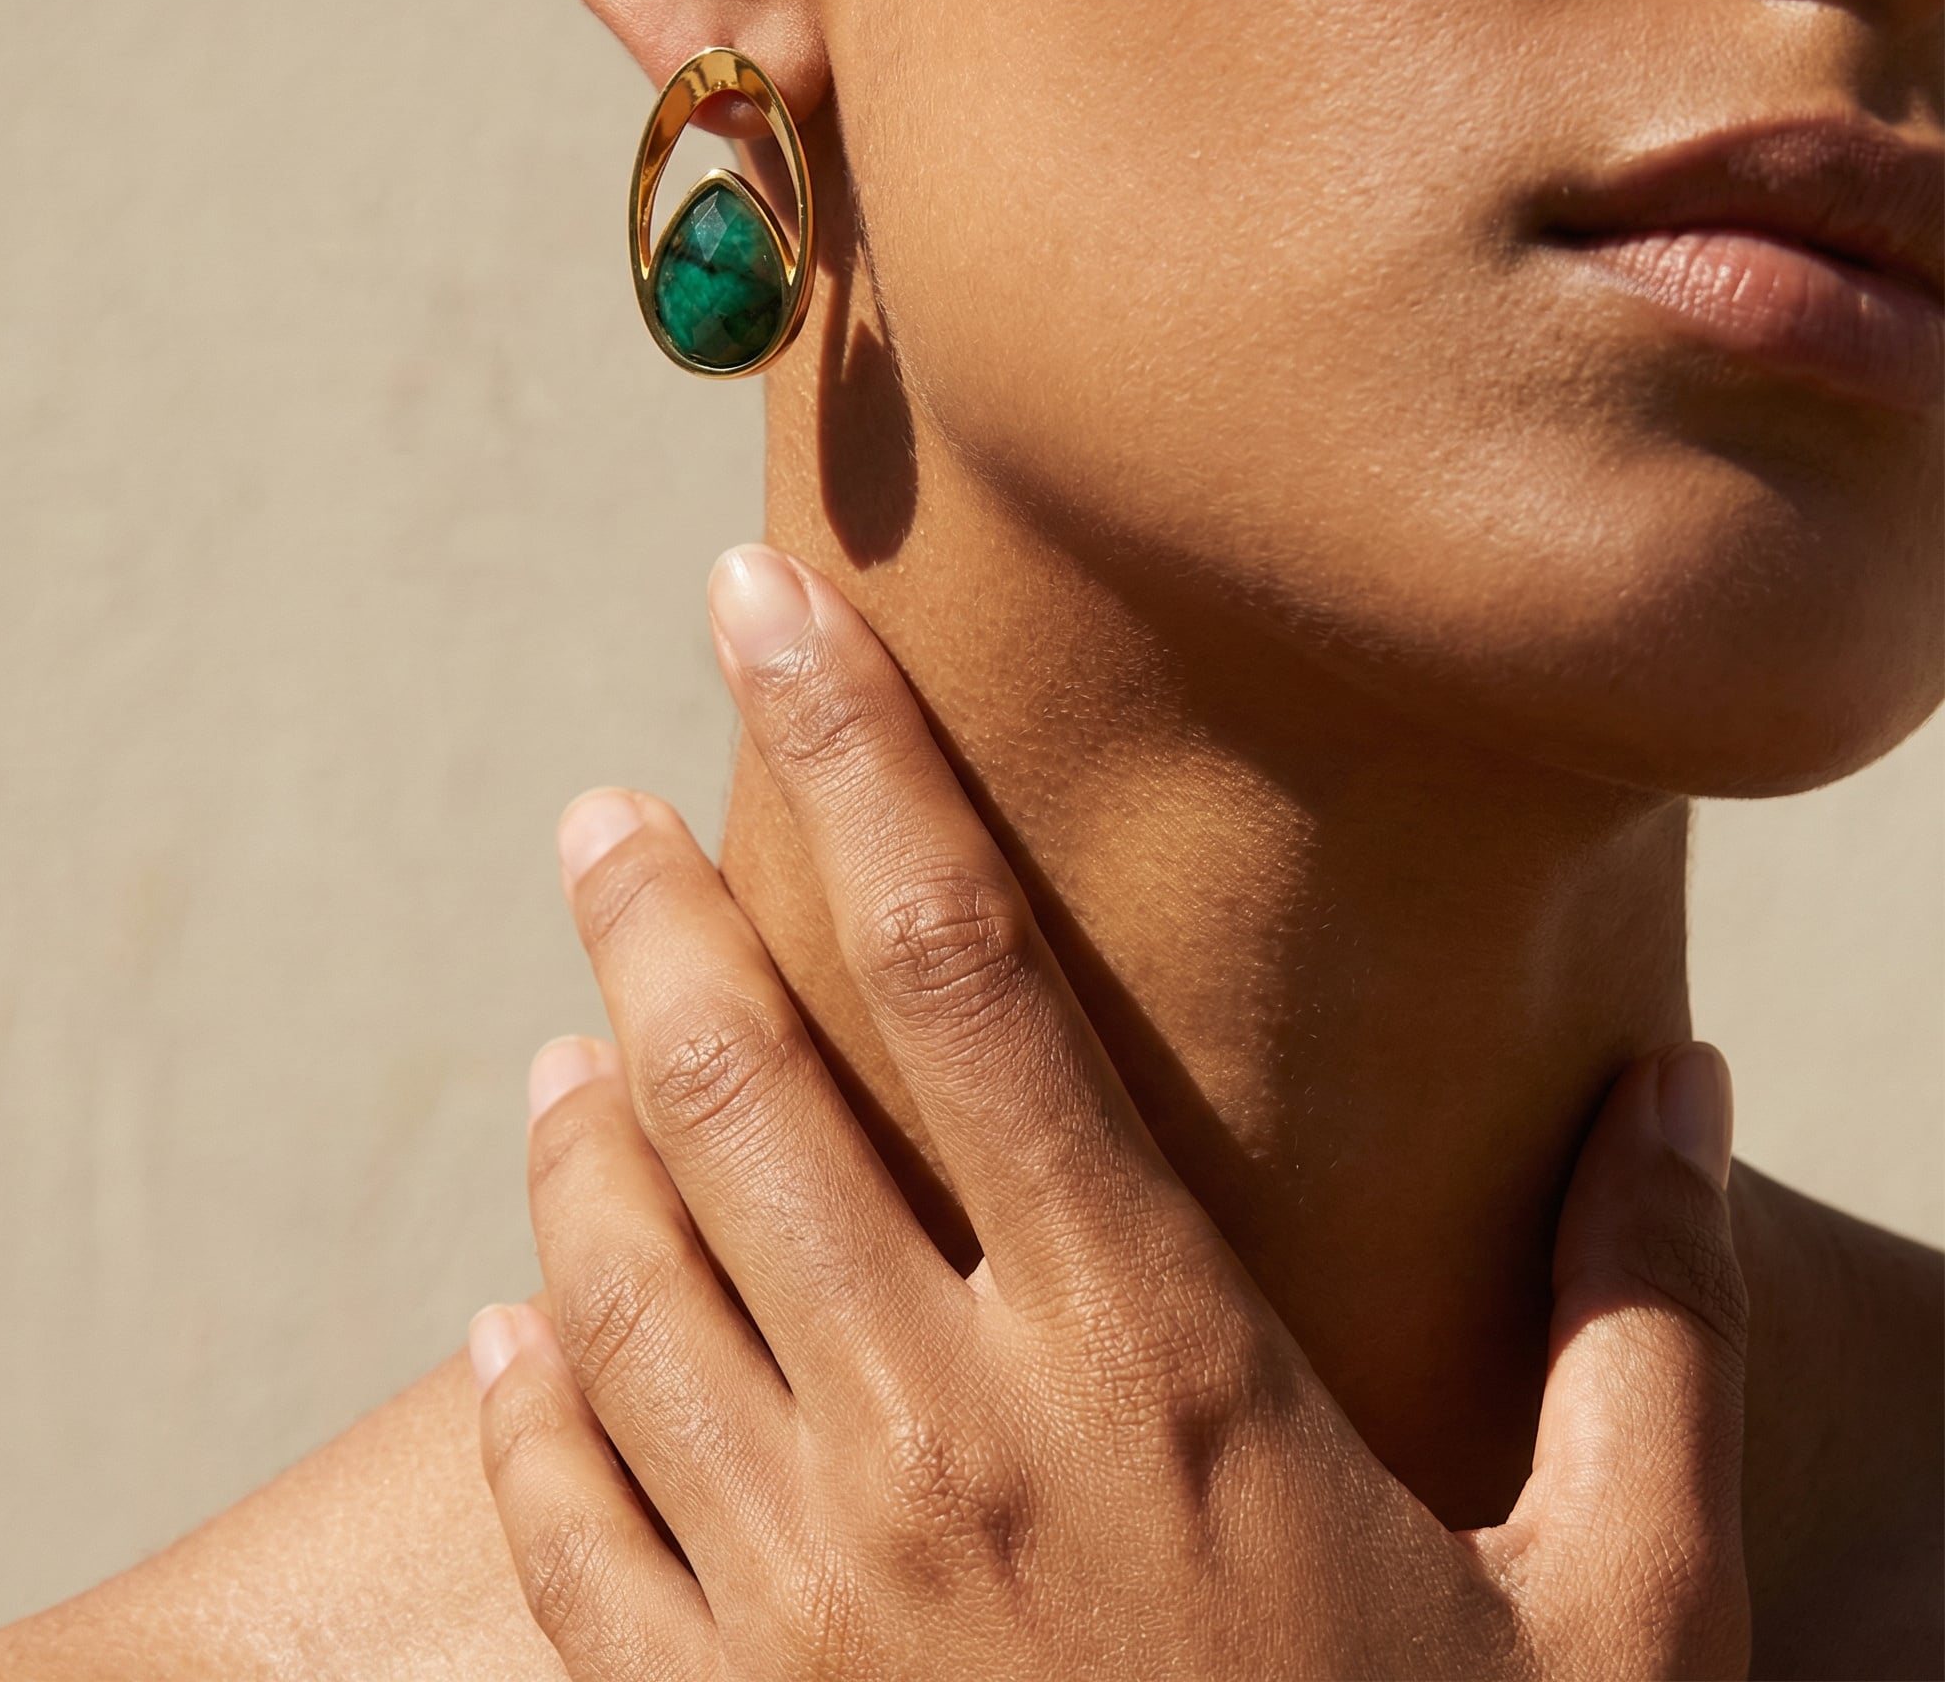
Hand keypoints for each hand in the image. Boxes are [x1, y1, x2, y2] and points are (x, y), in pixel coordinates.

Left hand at [468, 545, 1750, 1680]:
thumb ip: (1652, 1332)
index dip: (863, 759)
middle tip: (597, 809)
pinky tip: (508, 1313)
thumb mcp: (1631, 1614)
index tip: (764, 607)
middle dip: (648, 913)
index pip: (969, 971)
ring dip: (577, 1126)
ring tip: (568, 1027)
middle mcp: (951, 1449)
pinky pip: (567, 1517)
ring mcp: (806, 1608)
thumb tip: (1679, 1094)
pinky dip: (522, 1384)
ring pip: (615, 1277)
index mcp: (1165, 1362)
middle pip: (741, 1084)